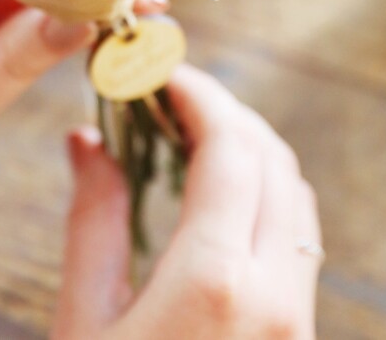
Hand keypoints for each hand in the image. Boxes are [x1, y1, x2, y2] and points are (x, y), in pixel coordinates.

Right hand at [54, 65, 321, 339]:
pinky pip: (299, 241)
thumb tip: (86, 140)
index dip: (198, 95)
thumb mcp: (85, 320)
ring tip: (191, 134)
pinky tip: (219, 195)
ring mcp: (298, 323)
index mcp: (213, 281)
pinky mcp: (300, 337)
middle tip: (172, 95)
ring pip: (295, 198)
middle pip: (272, 162)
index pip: (228, 150)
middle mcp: (274, 296)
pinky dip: (265, 195)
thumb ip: (94, 221)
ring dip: (250, 150)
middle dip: (225, 112)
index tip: (162, 71)